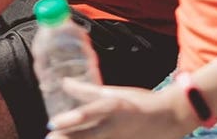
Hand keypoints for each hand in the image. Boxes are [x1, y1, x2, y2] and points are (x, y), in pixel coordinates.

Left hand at [45, 79, 193, 138]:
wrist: (166, 119)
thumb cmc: (138, 103)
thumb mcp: (112, 94)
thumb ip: (86, 91)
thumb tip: (64, 83)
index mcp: (112, 108)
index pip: (87, 114)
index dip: (68, 120)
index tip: (51, 123)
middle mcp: (113, 127)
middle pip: (86, 137)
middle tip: (49, 138)